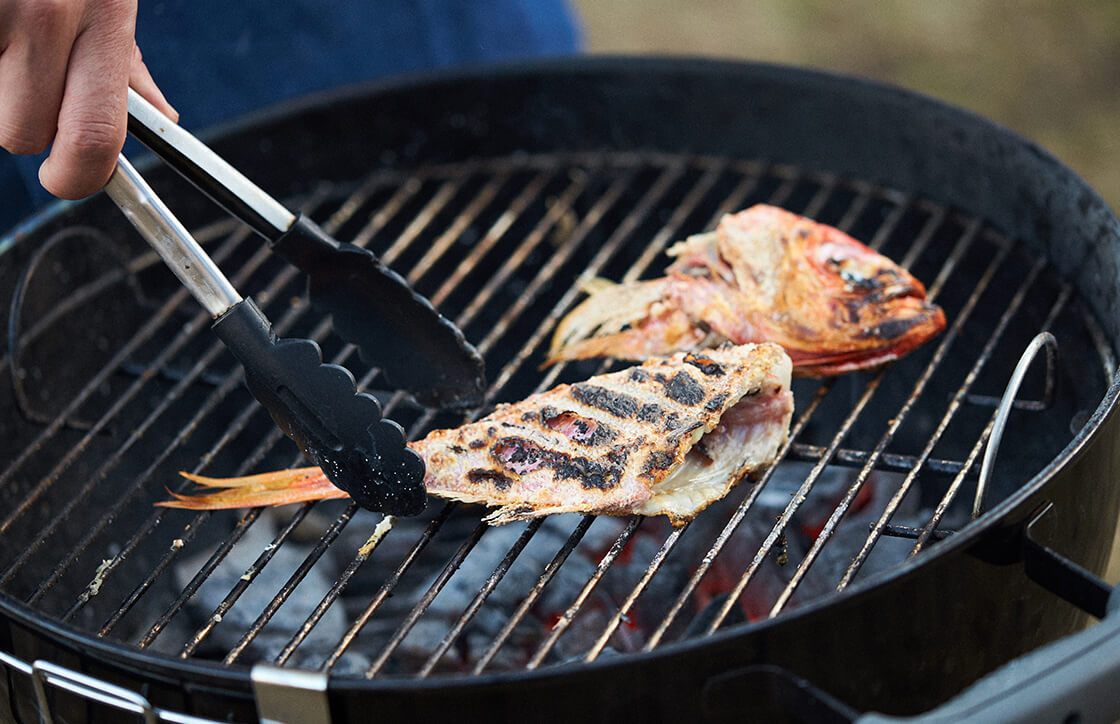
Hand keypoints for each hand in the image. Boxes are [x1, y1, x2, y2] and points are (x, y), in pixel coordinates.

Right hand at [0, 0, 177, 199]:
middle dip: (21, 119)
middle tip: (21, 75)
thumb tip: (162, 115)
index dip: (78, 175)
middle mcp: (46, 15)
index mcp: (102, 21)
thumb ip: (125, 59)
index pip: (96, 135)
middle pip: (21, 132)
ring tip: (4, 32)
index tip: (68, 177)